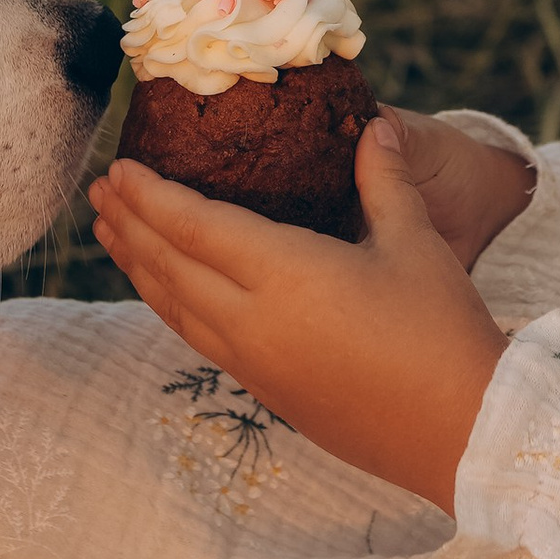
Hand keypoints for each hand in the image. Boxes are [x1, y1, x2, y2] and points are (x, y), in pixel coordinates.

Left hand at [89, 115, 509, 510]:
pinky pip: (199, 338)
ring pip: (175, 309)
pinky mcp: (268, 392)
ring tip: (112, 237)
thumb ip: (384, 180)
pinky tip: (167, 293)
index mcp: (285, 275)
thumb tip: (374, 127)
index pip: (195, 226)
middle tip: (97, 193)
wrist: (461, 432)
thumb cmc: (443, 333)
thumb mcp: (417, 244)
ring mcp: (256, 363)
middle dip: (129, 226)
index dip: (151, 196)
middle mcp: (255, 321)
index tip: (117, 170)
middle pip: (170, 267)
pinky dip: (170, 305)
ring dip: (139, 268)